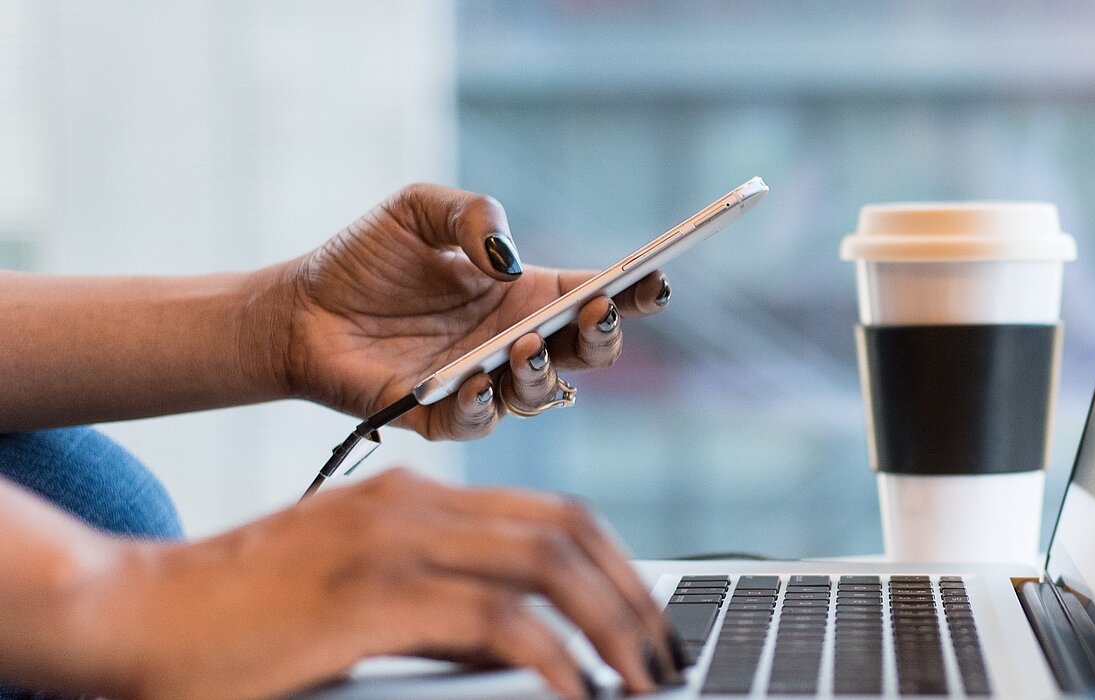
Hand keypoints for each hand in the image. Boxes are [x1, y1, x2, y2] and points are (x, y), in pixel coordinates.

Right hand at [106, 469, 677, 699]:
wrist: (127, 614)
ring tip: (642, 680)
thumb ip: (437, 603)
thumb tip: (527, 645)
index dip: (617, 563)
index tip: (649, 617)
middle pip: (568, 531)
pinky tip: (580, 693)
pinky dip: (557, 657)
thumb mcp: (356, 595)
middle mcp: (412, 505)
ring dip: (613, 626)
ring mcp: (392, 543)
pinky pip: (500, 622)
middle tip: (665, 655)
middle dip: (635, 596)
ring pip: (549, 566)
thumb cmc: (235, 621)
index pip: (552, 512)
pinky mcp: (372, 596)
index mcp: (412, 497)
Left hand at [273, 183, 671, 438]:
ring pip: (543, 395)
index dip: (633, 291)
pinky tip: (475, 379)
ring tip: (525, 345)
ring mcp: (483, 384)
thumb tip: (508, 259)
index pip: (597, 296)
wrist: (296, 309)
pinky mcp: (440, 417)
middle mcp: (515, 343)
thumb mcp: (418, 209)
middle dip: (604, 336)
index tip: (654, 278)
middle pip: (588, 353)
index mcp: (526, 295)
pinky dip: (483, 405)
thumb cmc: (364, 259)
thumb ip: (471, 214)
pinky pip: (478, 422)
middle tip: (596, 311)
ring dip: (544, 372)